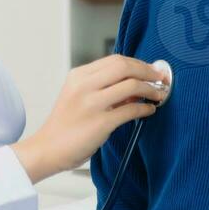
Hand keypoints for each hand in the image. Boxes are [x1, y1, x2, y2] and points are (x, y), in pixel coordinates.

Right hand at [10, 55, 169, 182]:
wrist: (48, 149)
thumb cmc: (65, 126)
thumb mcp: (78, 96)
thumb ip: (102, 87)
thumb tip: (135, 86)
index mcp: (78, 76)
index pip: (115, 59)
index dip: (138, 63)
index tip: (150, 69)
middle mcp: (84, 86)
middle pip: (124, 67)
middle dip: (147, 71)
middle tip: (160, 78)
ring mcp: (92, 104)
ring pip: (131, 86)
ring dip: (151, 89)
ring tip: (159, 95)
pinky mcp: (100, 123)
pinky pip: (131, 110)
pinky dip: (145, 109)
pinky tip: (149, 111)